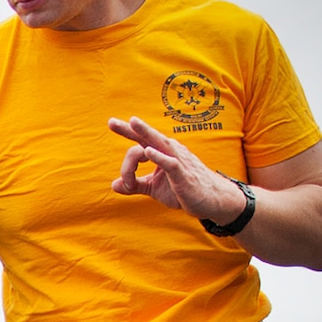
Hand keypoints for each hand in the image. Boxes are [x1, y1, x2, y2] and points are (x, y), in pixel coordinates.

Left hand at [108, 117, 251, 227]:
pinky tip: (148, 151)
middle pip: (147, 137)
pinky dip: (159, 157)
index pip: (140, 143)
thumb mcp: (154, 188)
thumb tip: (113, 185)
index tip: (114, 134)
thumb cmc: (182, 190)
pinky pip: (170, 163)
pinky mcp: (183, 174)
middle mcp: (169, 150)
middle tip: (111, 122)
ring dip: (145, 134)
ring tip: (132, 123)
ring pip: (159, 144)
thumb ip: (135, 185)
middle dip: (130, 128)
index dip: (127, 142)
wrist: (211, 200)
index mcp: (161, 152)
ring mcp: (177, 160)